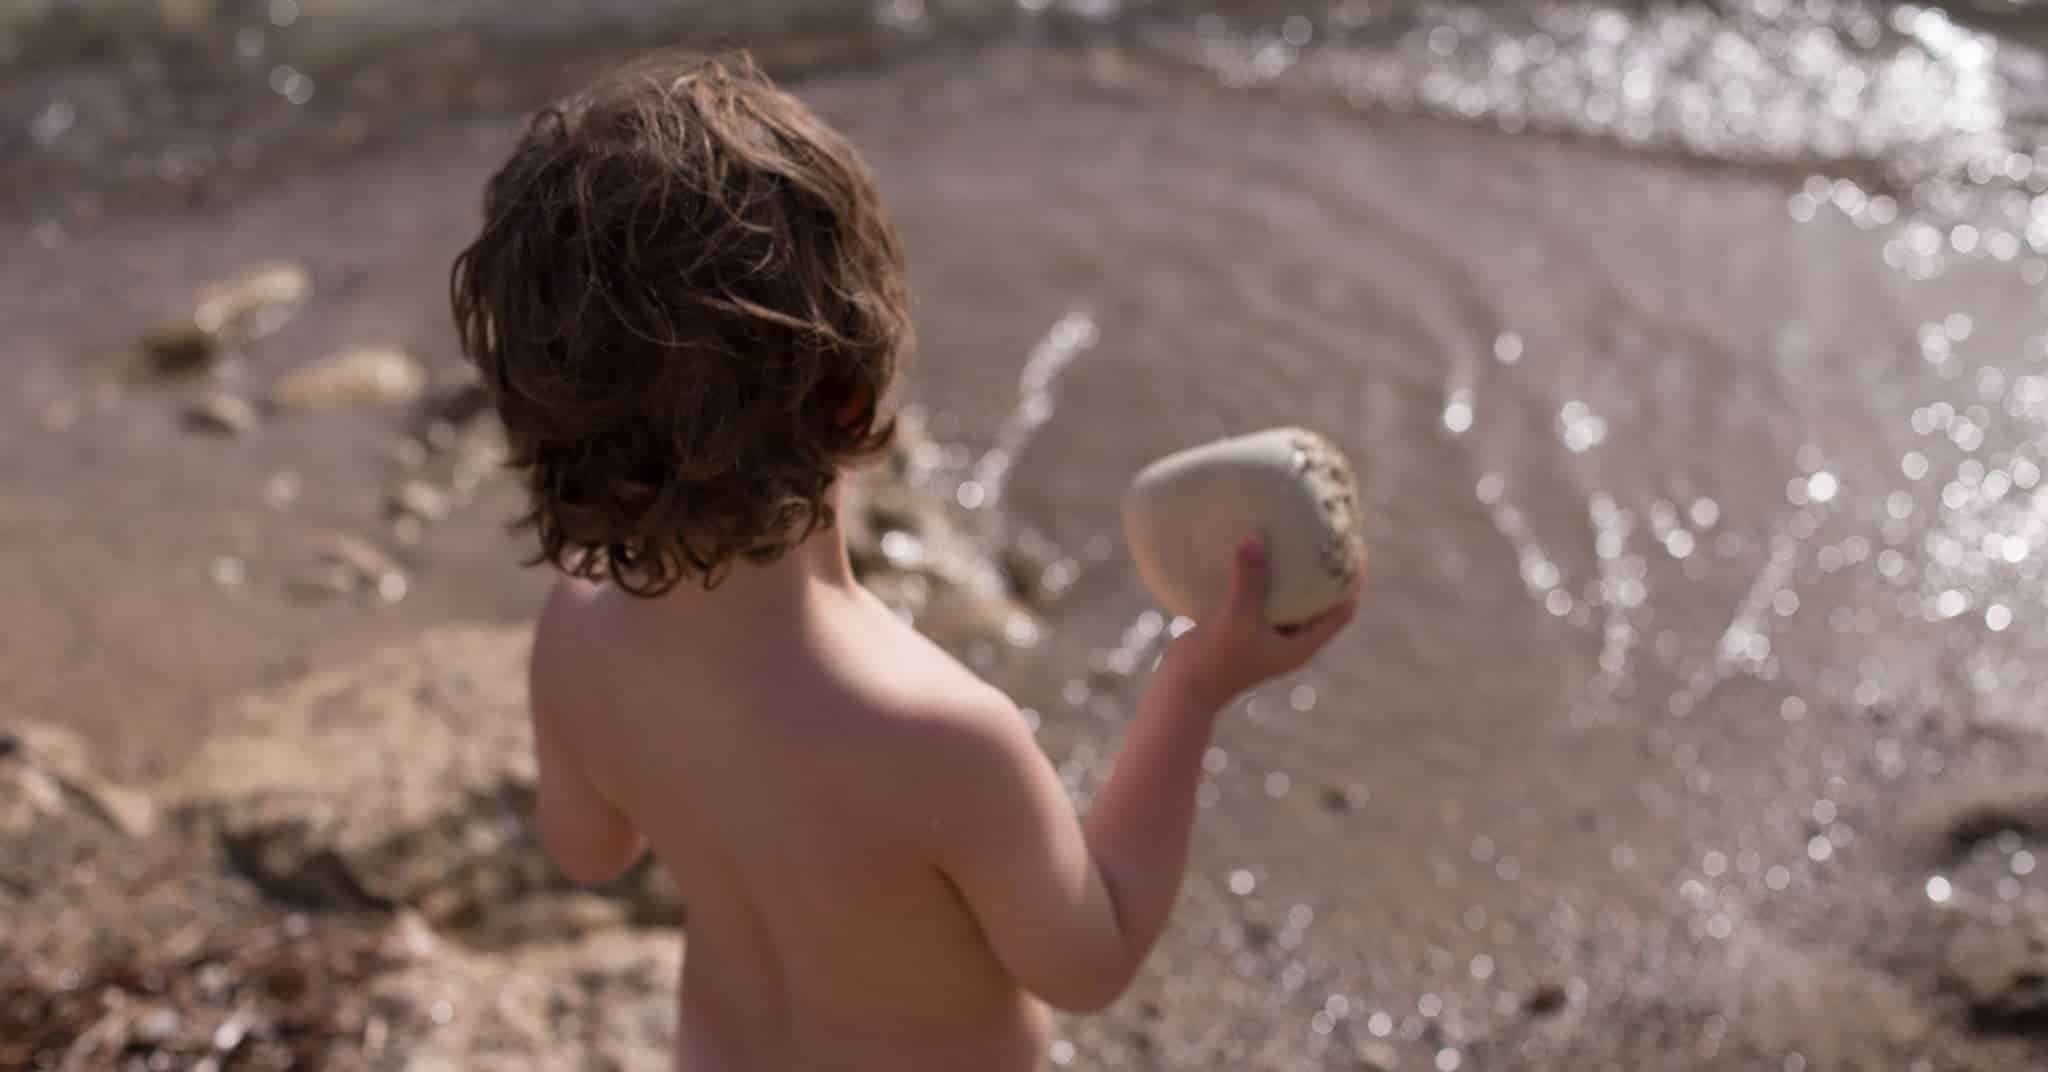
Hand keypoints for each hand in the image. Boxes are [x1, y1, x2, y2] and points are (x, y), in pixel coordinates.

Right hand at [1159, 535, 1359, 708]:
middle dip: (1328, 570)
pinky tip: (1254, 547)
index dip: (1354, 580)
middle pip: (1322, 600)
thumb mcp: (1235, 619)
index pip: (1343, 610)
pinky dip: (1264, 575)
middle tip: (1328, 533)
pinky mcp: (1246, 627)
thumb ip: (1247, 581)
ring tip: (1295, 532)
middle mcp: (1290, 639)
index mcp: (1302, 645)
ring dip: (1295, 570)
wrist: (1183, 688)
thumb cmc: (1216, 660)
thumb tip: (1254, 537)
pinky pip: (1263, 595)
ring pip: (1292, 596)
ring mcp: (1268, 634)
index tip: (1356, 548)